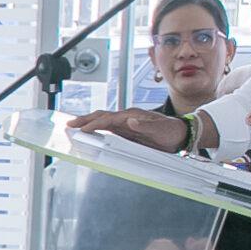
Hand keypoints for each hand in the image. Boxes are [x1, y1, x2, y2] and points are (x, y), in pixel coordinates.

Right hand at [67, 107, 190, 152]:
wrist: (181, 134)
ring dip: (88, 123)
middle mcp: (127, 118)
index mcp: (132, 115)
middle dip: (85, 119)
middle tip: (69, 124)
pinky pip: (108, 129)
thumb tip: (130, 121)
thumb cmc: (171, 132)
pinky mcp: (127, 131)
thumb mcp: (161, 130)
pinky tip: (90, 133)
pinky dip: (96, 129)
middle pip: (102, 115)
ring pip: (103, 121)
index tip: (83, 130)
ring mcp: (126, 124)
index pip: (109, 118)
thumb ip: (146, 126)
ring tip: (74, 127)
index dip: (95, 123)